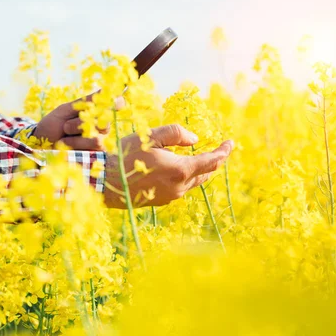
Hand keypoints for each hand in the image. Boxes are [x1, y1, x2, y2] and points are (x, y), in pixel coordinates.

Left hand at [32, 93, 119, 149]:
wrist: (40, 145)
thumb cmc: (53, 125)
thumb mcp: (66, 110)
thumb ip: (85, 102)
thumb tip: (104, 90)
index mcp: (95, 113)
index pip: (114, 105)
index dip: (117, 103)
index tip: (116, 102)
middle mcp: (101, 127)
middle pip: (104, 122)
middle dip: (80, 124)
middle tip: (65, 126)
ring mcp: (99, 142)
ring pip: (97, 138)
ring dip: (76, 137)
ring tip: (64, 137)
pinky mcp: (94, 155)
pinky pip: (92, 148)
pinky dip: (75, 145)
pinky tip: (67, 146)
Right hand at [104, 124, 233, 208]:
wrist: (105, 183)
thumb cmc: (126, 156)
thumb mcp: (150, 136)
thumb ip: (176, 134)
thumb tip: (195, 140)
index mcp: (180, 170)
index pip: (212, 161)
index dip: (224, 151)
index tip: (230, 143)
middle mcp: (179, 187)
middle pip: (205, 174)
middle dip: (214, 161)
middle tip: (219, 150)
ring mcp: (171, 196)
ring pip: (193, 182)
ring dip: (199, 170)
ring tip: (199, 158)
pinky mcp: (161, 201)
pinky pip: (180, 188)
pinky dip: (185, 177)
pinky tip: (177, 169)